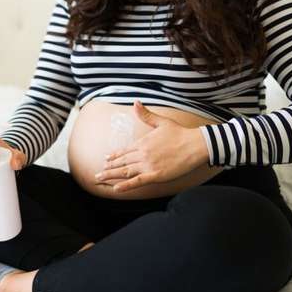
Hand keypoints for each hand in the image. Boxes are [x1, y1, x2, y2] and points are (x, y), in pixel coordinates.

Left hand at [94, 101, 209, 192]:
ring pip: (125, 172)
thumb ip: (146, 114)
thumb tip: (135, 102)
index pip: (124, 151)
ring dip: (111, 176)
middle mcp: (142, 154)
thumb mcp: (161, 121)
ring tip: (100, 180)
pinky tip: (115, 189)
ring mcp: (148, 165)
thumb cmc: (180, 133)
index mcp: (143, 142)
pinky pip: (137, 181)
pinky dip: (125, 185)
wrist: (195, 144)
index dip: (114, 156)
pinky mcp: (156, 175)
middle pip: (121, 162)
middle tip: (97, 174)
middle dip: (108, 168)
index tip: (105, 159)